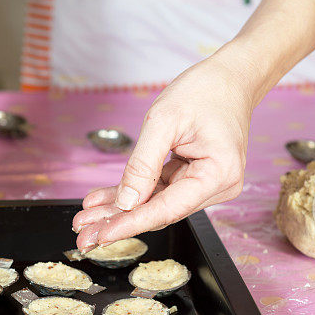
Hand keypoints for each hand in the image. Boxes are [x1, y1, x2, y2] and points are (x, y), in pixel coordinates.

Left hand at [73, 46, 254, 249]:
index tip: (101, 236)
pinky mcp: (198, 177)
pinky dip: (135, 193)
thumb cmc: (204, 91)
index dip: (131, 224)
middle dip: (120, 221)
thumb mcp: (164, 121)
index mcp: (218, 174)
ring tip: (87, 218)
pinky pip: (162, 190)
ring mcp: (209, 184)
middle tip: (84, 236)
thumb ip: (143, 164)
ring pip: (158, 204)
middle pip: (161, 212)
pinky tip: (106, 200)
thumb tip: (127, 202)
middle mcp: (219, 186)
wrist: (230, 77)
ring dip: (122, 210)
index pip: (167, 209)